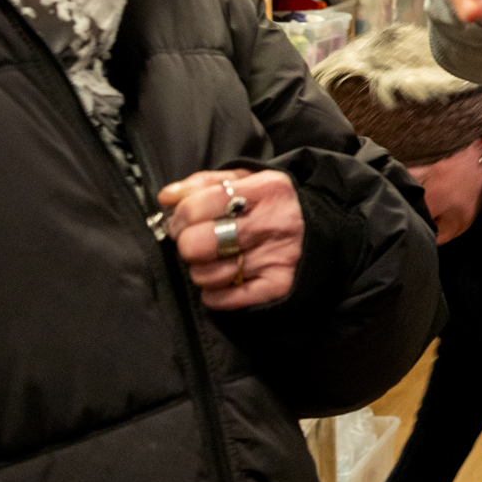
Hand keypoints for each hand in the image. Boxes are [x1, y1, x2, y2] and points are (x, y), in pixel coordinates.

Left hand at [158, 169, 301, 308]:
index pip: (200, 204)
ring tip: (214, 261)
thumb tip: (166, 197)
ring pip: (206, 274)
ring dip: (201, 270)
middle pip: (198, 243)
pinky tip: (223, 280)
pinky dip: (214, 294)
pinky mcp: (277, 285)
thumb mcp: (243, 182)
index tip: (180, 222)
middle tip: (195, 242)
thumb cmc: (268, 206)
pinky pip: (223, 299)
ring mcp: (277, 256)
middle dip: (188, 245)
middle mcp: (274, 222)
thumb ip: (203, 184)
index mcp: (266, 189)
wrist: (315, 232)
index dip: (179, 216)